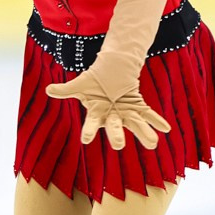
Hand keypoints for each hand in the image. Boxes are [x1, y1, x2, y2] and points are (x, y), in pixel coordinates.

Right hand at [45, 68, 171, 151]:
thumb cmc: (95, 80)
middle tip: (119, 145)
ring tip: (154, 143)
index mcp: (97, 113)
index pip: (92, 123)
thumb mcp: (81, 83)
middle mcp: (112, 117)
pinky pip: (149, 114)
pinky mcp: (138, 105)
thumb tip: (48, 90)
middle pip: (114, 127)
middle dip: (116, 135)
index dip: (89, 131)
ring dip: (144, 133)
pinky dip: (157, 120)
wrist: (112, 70)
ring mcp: (126, 112)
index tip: (85, 140)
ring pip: (135, 123)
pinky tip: (166, 128)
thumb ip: (66, 90)